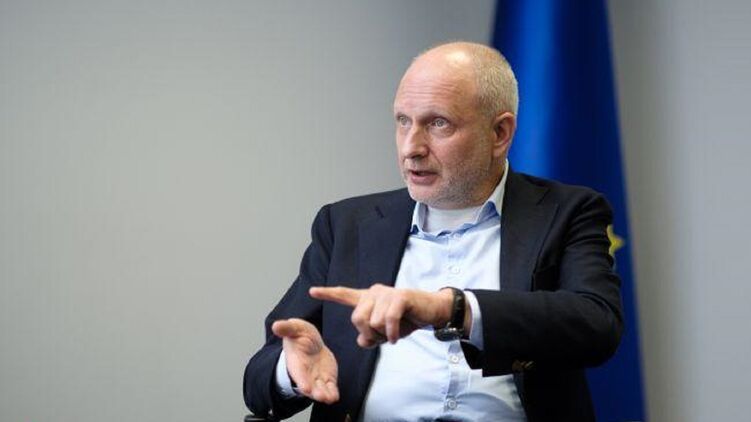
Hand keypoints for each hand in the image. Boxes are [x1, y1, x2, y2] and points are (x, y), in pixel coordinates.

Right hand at [271, 318, 338, 403]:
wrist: (312, 343)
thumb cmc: (300, 336)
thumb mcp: (294, 327)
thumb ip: (286, 328)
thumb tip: (276, 325)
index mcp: (296, 362)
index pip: (298, 373)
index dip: (302, 381)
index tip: (306, 388)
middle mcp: (306, 373)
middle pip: (310, 386)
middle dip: (315, 392)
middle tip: (321, 396)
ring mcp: (316, 377)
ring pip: (320, 389)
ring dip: (325, 395)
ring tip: (330, 398)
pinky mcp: (327, 379)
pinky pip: (330, 388)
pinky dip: (332, 393)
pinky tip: (335, 396)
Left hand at [309, 284, 454, 347]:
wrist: (431, 311)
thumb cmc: (406, 320)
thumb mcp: (385, 333)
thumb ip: (370, 337)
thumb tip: (362, 341)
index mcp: (368, 299)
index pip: (345, 295)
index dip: (328, 294)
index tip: (312, 291)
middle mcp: (374, 293)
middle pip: (357, 319)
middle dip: (369, 334)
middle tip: (382, 336)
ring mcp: (387, 293)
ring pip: (373, 322)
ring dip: (383, 334)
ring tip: (394, 333)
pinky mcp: (399, 297)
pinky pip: (387, 320)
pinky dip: (391, 333)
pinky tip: (396, 337)